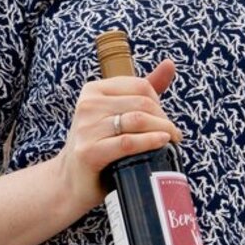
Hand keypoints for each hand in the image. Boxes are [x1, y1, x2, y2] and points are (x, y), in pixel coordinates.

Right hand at [55, 58, 182, 214]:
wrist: (71, 181)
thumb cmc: (100, 144)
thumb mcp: (118, 113)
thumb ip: (143, 90)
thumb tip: (170, 63)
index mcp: (93, 90)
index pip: (140, 86)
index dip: (159, 102)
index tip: (164, 119)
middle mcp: (87, 105)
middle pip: (142, 103)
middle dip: (164, 119)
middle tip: (173, 134)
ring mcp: (86, 128)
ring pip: (138, 120)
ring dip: (163, 130)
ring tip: (171, 140)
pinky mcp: (89, 152)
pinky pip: (128, 142)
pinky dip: (150, 141)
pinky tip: (162, 143)